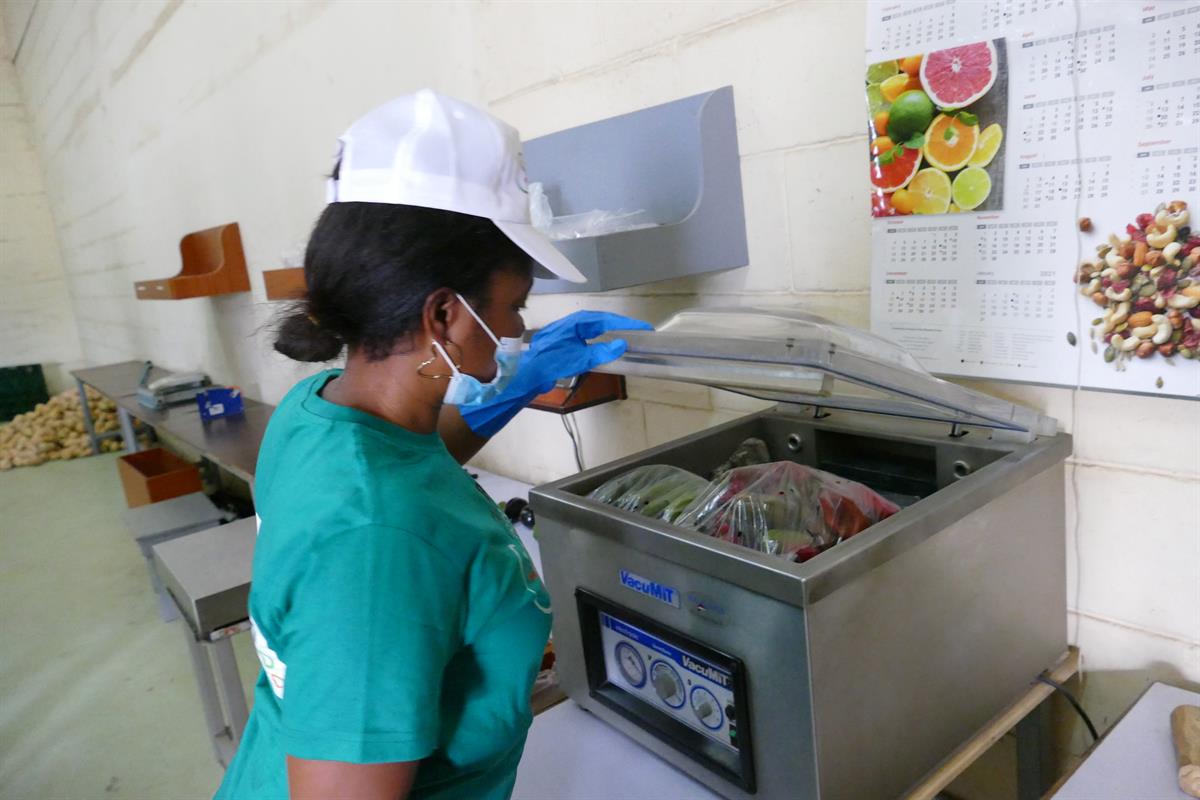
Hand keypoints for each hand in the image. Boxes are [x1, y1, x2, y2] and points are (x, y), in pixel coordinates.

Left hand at [458, 311, 653, 437]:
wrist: (520, 377)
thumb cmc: (544, 365)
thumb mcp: (574, 359)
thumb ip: (598, 352)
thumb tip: (620, 345)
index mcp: (573, 324)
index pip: (604, 320)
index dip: (624, 324)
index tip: (642, 328)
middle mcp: (569, 327)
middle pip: (600, 323)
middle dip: (619, 326)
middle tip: (640, 333)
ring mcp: (566, 336)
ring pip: (594, 331)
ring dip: (611, 334)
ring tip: (628, 339)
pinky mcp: (564, 347)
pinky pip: (587, 341)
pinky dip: (601, 343)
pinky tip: (606, 350)